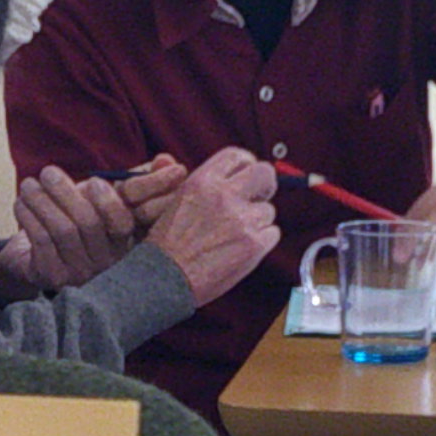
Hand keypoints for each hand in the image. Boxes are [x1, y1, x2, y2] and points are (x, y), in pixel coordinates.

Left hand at [7, 159, 177, 290]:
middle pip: (88, 222)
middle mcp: (107, 263)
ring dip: (41, 201)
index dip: (110, 201)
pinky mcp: (54, 278)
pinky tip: (21, 204)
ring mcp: (80, 274)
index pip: (124, 223)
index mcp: (124, 242)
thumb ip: (136, 181)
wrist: (38, 259)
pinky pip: (41, 240)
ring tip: (29, 185)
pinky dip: (28, 216)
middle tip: (47, 173)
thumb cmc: (77, 221)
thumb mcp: (104, 198)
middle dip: (65, 191)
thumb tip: (167, 161)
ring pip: (62, 229)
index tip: (95, 181)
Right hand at [142, 146, 277, 299]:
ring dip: (257, 222)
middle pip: (264, 174)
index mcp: (202, 182)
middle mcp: (224, 196)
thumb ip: (203, 186)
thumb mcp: (176, 202)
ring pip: (268, 210)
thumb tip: (229, 175)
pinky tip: (240, 250)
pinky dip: (261, 242)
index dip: (246, 164)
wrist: (163, 279)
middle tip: (259, 196)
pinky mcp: (254, 244)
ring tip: (234, 237)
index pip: (236, 156)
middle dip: (265, 185)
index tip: (246, 174)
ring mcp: (242, 220)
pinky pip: (272, 234)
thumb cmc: (166, 246)